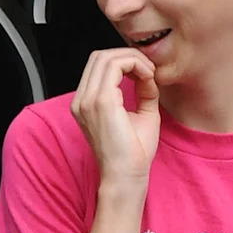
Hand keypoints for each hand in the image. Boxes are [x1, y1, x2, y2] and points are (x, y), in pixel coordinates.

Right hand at [71, 49, 160, 183]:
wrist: (126, 176)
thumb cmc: (133, 154)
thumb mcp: (141, 115)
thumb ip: (143, 92)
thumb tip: (148, 74)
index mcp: (86, 103)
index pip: (99, 67)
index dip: (124, 61)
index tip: (146, 74)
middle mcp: (82, 100)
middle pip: (99, 56)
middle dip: (128, 55)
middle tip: (149, 69)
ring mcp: (88, 100)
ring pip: (106, 57)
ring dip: (132, 58)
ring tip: (149, 72)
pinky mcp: (101, 101)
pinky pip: (116, 65)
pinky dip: (135, 65)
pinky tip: (148, 77)